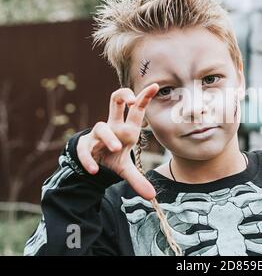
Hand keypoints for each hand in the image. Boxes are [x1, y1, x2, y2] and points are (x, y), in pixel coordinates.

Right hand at [76, 83, 158, 199]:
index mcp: (126, 129)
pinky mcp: (85, 145)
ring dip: (108, 137)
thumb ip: (138, 181)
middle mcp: (113, 127)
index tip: (155, 87)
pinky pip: (85, 148)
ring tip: (115, 148)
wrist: (91, 164)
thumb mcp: (126, 169)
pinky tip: (93, 169)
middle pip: (115, 102)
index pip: (137, 111)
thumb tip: (152, 197)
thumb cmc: (112, 158)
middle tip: (130, 101)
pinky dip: (89, 158)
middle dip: (122, 96)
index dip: (144, 98)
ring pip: (101, 127)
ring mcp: (98, 134)